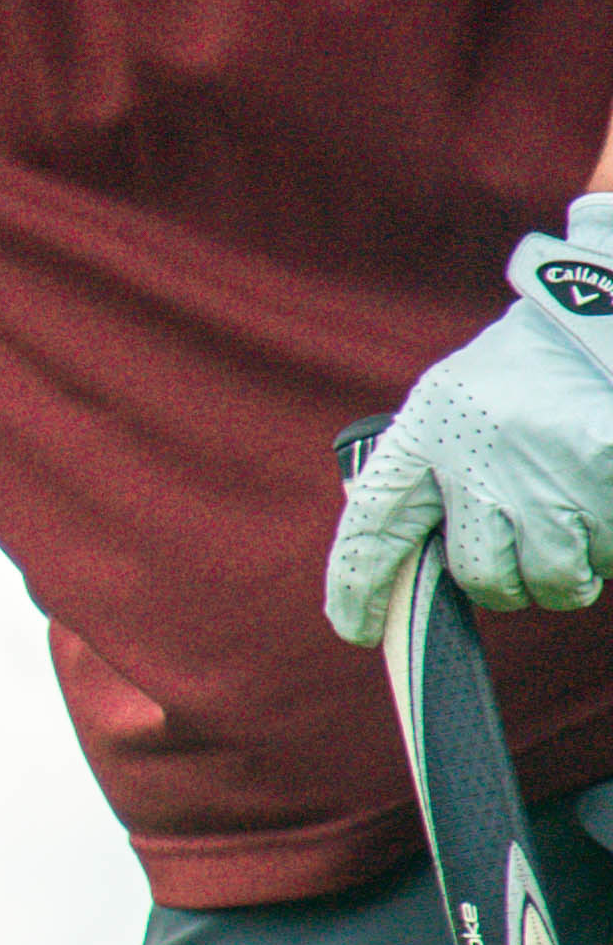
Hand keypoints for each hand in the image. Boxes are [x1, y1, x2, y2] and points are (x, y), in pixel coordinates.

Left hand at [326, 199, 612, 640]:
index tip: (357, 628)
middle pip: (480, 577)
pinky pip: (609, 558)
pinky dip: (609, 544)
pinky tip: (603, 499)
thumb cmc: (523, 373)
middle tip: (521, 551)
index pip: (372, 527)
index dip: (358, 586)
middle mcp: (478, 461)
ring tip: (573, 511)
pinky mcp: (606, 481)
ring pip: (555, 580)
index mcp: (426, 433)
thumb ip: (428, 476)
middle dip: (505, 583)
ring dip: (569, 566)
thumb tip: (415, 567)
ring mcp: (546, 476)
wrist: (598, 316)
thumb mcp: (451, 406)